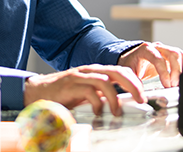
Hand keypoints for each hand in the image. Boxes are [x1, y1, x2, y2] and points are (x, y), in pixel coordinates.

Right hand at [23, 64, 145, 115]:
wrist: (39, 91)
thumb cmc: (65, 94)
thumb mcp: (88, 93)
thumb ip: (103, 95)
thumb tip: (122, 104)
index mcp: (97, 71)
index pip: (122, 70)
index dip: (135, 81)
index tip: (143, 94)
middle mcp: (91, 70)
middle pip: (118, 72)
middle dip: (132, 85)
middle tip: (140, 99)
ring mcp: (81, 75)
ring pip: (105, 80)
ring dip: (115, 97)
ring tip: (117, 111)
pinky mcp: (71, 84)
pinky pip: (89, 91)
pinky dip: (97, 102)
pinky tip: (98, 112)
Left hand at [117, 42, 182, 87]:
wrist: (130, 58)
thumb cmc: (129, 64)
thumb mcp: (128, 73)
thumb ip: (134, 81)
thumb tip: (140, 94)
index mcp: (145, 49)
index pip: (159, 58)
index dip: (164, 72)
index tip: (167, 84)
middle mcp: (157, 47)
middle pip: (173, 54)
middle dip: (176, 71)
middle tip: (173, 85)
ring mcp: (164, 49)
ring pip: (179, 55)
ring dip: (181, 69)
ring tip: (176, 83)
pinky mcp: (170, 54)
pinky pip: (181, 58)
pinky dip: (182, 68)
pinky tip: (179, 78)